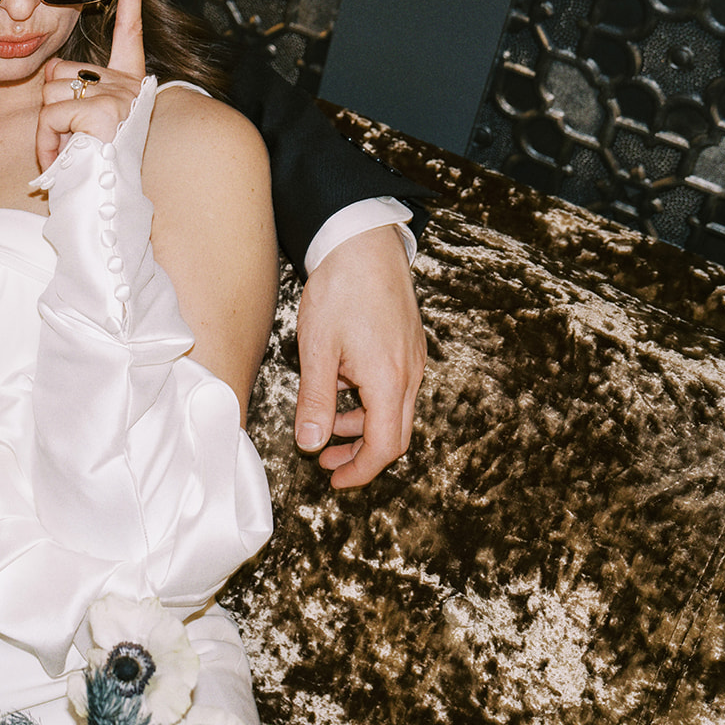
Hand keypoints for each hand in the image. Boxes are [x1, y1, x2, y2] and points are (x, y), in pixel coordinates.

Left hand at [35, 0, 146, 168]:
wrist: (106, 209)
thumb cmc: (91, 174)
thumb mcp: (83, 129)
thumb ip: (74, 97)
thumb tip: (52, 78)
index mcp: (129, 86)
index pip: (130, 32)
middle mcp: (130, 87)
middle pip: (60, 71)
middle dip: (50, 107)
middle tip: (67, 141)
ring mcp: (120, 98)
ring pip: (49, 93)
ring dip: (46, 130)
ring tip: (66, 154)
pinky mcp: (104, 113)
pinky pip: (51, 115)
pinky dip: (46, 142)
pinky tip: (62, 160)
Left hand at [294, 224, 425, 487]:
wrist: (363, 243)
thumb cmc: (340, 290)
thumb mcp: (317, 350)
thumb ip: (316, 401)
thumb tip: (311, 444)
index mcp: (389, 381)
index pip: (384, 446)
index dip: (360, 471)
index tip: (335, 481)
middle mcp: (410, 374)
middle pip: (394, 434)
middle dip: (360, 454)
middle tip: (327, 461)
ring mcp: (412, 358)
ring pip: (393, 410)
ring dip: (361, 425)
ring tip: (327, 424)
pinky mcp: (408, 344)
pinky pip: (393, 386)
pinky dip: (369, 400)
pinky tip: (342, 386)